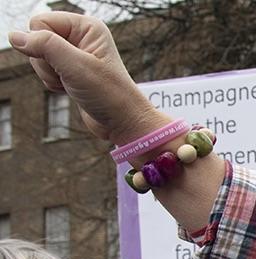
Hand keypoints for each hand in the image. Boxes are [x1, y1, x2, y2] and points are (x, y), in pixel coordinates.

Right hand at [7, 12, 168, 143]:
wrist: (123, 122)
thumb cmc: (108, 94)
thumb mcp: (75, 66)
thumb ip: (44, 46)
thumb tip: (14, 36)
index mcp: (86, 27)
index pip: (40, 21)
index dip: (42, 43)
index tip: (65, 62)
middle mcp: (80, 36)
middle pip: (35, 39)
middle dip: (46, 62)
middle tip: (70, 75)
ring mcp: (74, 54)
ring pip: (37, 56)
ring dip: (49, 75)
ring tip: (73, 84)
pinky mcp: (69, 70)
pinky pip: (44, 70)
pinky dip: (52, 83)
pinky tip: (71, 89)